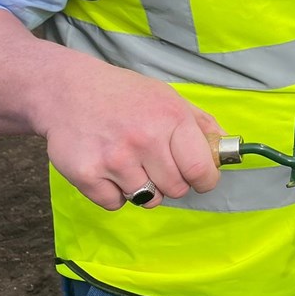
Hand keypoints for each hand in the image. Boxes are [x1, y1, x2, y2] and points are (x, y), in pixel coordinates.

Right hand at [36, 61, 223, 210]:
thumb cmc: (124, 95)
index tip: (201, 179)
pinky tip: (108, 169)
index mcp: (171, 118)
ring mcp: (114, 159)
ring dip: (143, 189)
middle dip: (172, 182)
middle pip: (175, 189)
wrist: (67, 91)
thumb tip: (226, 150)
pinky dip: (114, 194)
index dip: (205, 180)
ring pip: (146, 200)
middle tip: (157, 165)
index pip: (201, 169)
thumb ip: (199, 124)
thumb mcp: (168, 97)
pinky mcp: (86, 175)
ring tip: (131, 164)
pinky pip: (114, 204)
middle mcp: (144, 139)